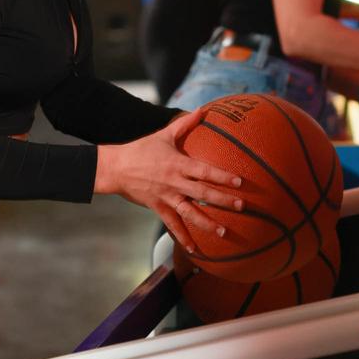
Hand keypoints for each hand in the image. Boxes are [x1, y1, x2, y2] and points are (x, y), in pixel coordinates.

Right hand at [94, 108, 242, 252]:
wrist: (117, 167)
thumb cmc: (142, 149)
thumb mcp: (164, 135)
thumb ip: (185, 123)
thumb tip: (202, 109)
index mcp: (178, 164)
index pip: (205, 171)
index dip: (222, 176)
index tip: (239, 181)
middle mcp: (175, 182)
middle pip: (203, 193)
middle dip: (223, 200)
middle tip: (241, 206)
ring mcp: (167, 197)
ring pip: (190, 212)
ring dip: (208, 223)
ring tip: (224, 232)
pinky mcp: (158, 208)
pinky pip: (172, 225)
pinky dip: (183, 237)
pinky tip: (194, 249)